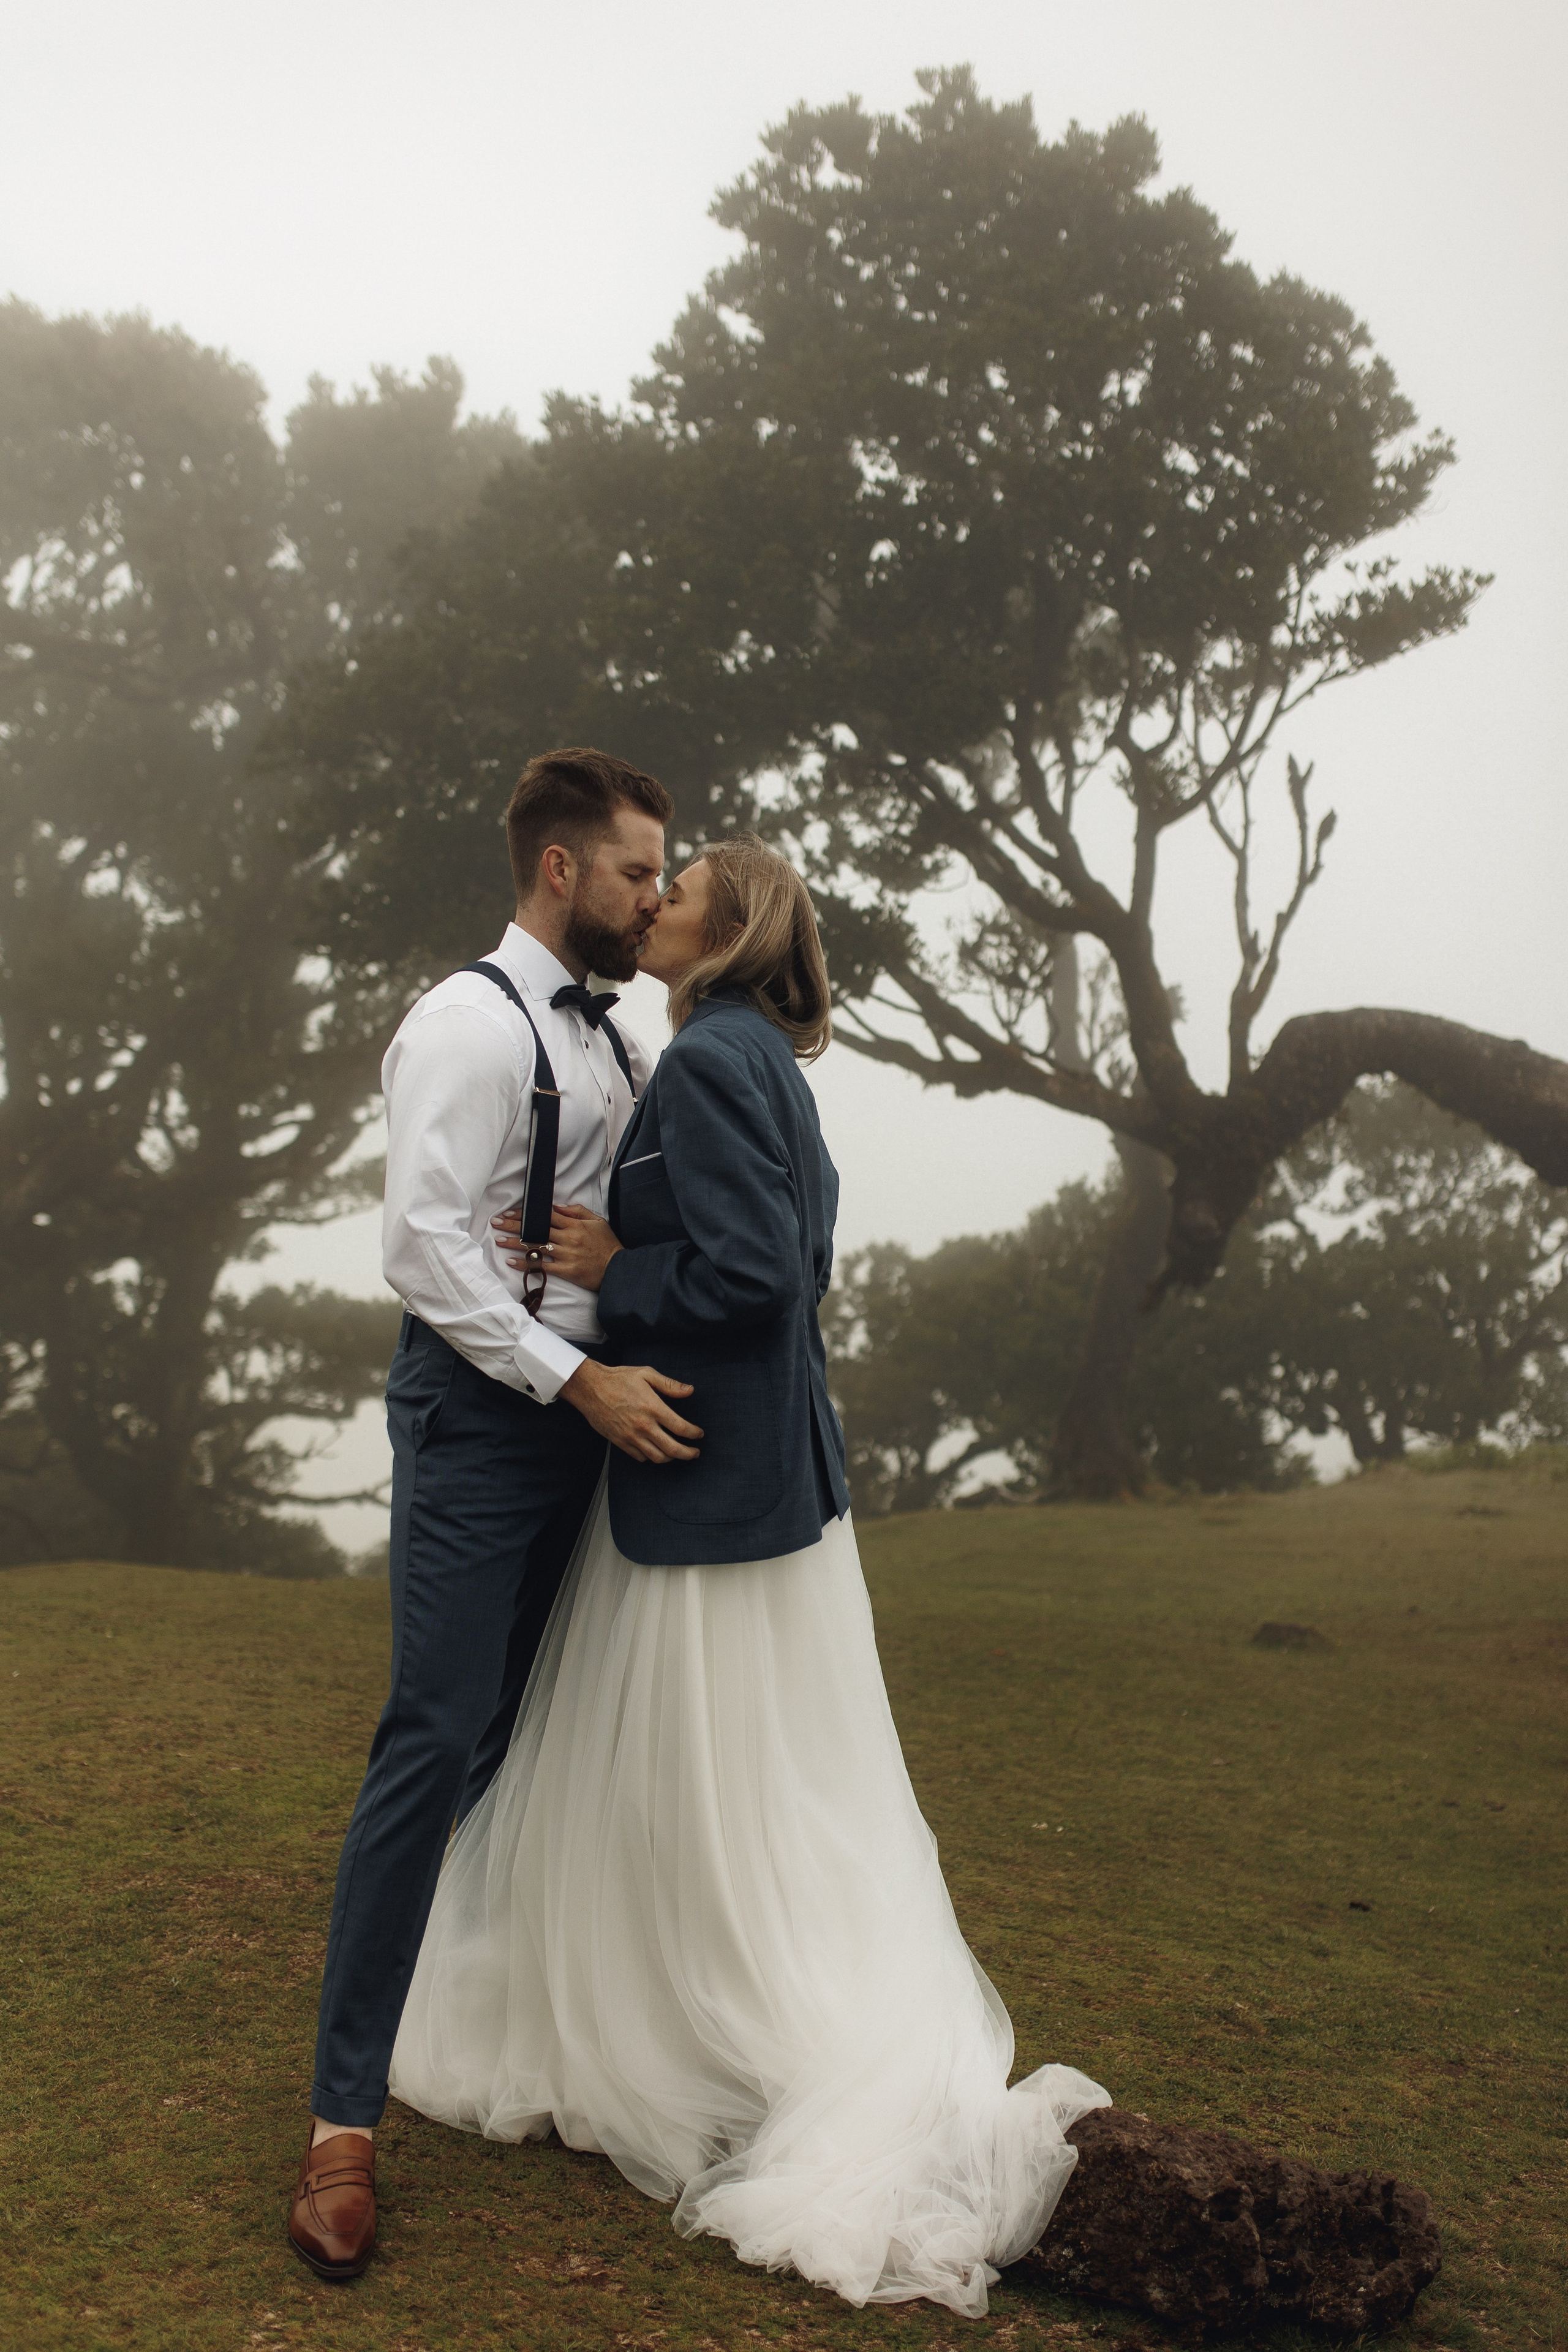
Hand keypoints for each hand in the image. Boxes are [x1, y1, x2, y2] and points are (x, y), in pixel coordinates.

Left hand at [492, 1202, 622, 1292]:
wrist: (617, 1269)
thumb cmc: (607, 1244)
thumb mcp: (597, 1221)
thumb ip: (576, 1212)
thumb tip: (557, 1207)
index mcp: (574, 1225)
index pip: (545, 1216)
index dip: (526, 1214)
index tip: (510, 1212)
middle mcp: (568, 1238)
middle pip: (536, 1230)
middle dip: (514, 1226)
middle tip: (496, 1223)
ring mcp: (566, 1255)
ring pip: (536, 1247)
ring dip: (515, 1244)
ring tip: (499, 1240)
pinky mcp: (566, 1271)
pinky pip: (542, 1267)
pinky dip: (526, 1265)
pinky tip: (512, 1262)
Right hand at [561, 1360, 702, 1463]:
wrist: (589, 1388)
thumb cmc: (618, 1379)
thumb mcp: (646, 1374)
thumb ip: (669, 1384)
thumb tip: (690, 1390)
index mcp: (653, 1408)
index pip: (681, 1428)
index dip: (694, 1434)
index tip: (699, 1434)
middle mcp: (643, 1425)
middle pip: (672, 1449)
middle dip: (688, 1454)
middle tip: (695, 1453)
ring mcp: (631, 1436)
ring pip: (657, 1457)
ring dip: (671, 1458)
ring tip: (677, 1454)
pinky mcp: (620, 1442)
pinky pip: (640, 1457)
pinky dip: (651, 1457)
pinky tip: (655, 1450)